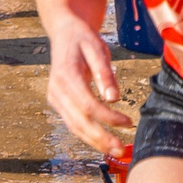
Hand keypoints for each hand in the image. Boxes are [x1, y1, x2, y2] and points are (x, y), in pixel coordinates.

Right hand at [45, 25, 134, 154]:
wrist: (63, 32)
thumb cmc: (83, 39)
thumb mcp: (97, 48)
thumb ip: (104, 72)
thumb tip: (113, 98)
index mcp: (66, 75)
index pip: (88, 104)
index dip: (108, 117)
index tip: (128, 122)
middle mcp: (56, 89)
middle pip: (79, 121)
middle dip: (101, 138)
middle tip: (122, 149)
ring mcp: (54, 97)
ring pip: (74, 126)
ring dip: (95, 141)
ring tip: (116, 150)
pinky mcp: (57, 102)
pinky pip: (72, 122)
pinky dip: (88, 135)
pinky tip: (103, 141)